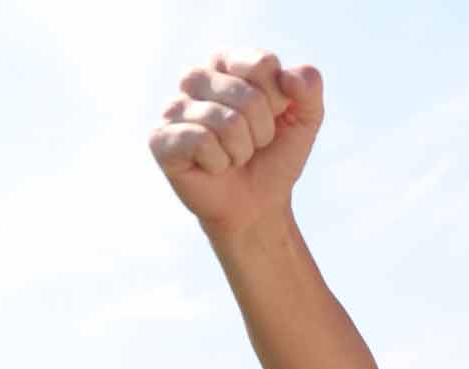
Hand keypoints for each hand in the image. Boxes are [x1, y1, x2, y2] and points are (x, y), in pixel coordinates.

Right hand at [149, 50, 324, 229]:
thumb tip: (288, 77)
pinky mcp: (160, 137)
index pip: (262, 64)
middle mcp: (196, 78)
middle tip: (253, 145)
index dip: (278, 100)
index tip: (273, 117)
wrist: (258, 205)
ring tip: (234, 156)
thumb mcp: (306, 119)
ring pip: (225, 120)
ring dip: (242, 149)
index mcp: (228, 63)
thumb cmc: (275, 156)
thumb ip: (308, 86)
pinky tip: (213, 167)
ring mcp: (174, 107)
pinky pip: (201, 141)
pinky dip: (220, 162)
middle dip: (263, 131)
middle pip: (247, 95)